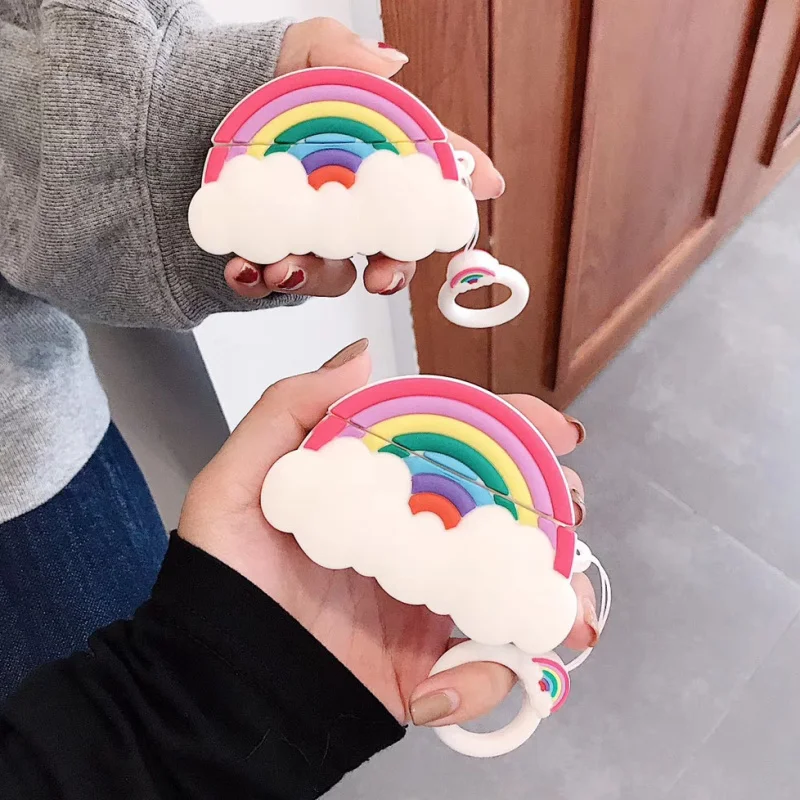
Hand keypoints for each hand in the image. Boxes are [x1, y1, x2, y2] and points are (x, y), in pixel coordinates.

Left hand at [179, 341, 595, 727]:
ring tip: (568, 618)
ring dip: (556, 601)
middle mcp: (417, 542)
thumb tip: (360, 356)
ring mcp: (428, 604)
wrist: (214, 685)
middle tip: (568, 517)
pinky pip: (483, 670)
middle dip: (554, 511)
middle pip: (507, 515)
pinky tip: (445, 686)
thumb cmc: (224, 577)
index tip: (557, 431)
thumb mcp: (239, 483)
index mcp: (385, 495)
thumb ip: (290, 410)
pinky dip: (485, 680)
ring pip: (516, 590)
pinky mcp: (428, 666)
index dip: (516, 432)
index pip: (462, 450)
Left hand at [223, 18, 504, 301]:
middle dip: (394, 270)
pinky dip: (257, 281)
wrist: (166, 111)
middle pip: (390, 247)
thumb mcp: (294, 54)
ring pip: (331, 274)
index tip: (488, 187)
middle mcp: (344, 202)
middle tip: (383, 277)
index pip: (422, 175)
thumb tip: (390, 64)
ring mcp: (306, 233)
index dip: (459, 184)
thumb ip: (338, 54)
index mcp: (364, 158)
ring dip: (314, 277)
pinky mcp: (264, 253)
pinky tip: (244, 269)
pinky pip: (269, 281)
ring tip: (282, 266)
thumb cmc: (240, 78)